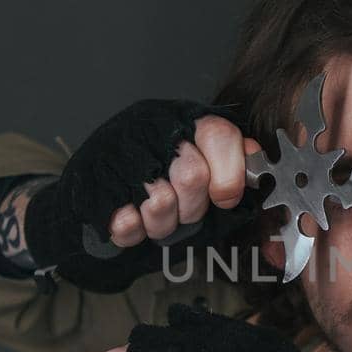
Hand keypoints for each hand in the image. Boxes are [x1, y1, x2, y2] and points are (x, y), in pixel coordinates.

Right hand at [24, 99, 264, 291]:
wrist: (97, 190)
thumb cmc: (162, 181)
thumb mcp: (204, 166)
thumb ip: (233, 162)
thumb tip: (259, 165)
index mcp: (186, 119)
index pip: (220, 136)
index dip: (230, 175)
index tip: (225, 198)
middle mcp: (152, 127)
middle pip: (192, 176)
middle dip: (193, 208)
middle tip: (184, 211)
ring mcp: (119, 151)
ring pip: (160, 202)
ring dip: (163, 224)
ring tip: (158, 216)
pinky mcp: (93, 181)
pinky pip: (126, 221)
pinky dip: (134, 232)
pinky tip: (132, 220)